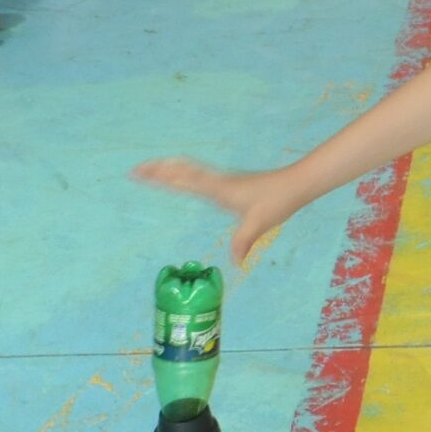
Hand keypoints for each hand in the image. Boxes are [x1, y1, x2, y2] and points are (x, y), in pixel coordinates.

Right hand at [134, 157, 311, 268]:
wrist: (295, 184)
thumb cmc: (277, 201)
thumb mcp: (259, 224)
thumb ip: (243, 242)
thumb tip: (235, 263)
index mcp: (218, 189)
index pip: (184, 180)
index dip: (161, 177)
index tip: (140, 173)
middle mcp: (217, 182)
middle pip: (181, 171)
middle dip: (158, 170)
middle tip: (135, 170)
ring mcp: (222, 181)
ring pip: (189, 170)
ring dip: (169, 168)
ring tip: (151, 169)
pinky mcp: (228, 183)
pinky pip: (198, 175)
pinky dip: (184, 172)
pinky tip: (182, 177)